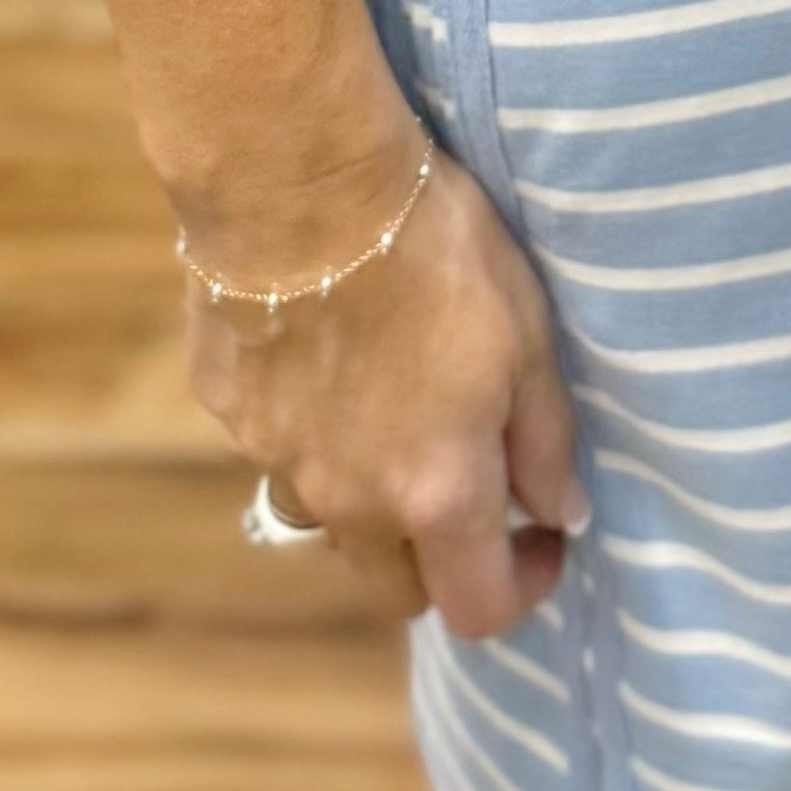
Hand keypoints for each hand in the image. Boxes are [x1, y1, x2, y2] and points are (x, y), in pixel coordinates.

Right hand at [181, 134, 585, 641]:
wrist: (297, 183)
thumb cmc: (434, 253)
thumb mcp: (528, 339)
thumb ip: (545, 444)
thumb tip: (560, 515)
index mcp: (435, 493)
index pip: (479, 608)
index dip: (524, 584)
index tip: (543, 532)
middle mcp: (350, 503)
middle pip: (397, 590)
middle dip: (442, 559)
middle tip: (469, 482)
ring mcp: (276, 462)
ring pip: (332, 521)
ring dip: (370, 499)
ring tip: (394, 411)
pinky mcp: (229, 411)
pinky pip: (277, 449)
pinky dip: (311, 429)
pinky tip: (326, 353)